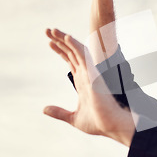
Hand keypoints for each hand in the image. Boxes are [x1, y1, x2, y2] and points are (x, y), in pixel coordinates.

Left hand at [44, 28, 134, 145]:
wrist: (111, 126)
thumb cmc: (99, 124)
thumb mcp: (73, 118)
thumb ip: (59, 112)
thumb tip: (44, 109)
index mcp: (83, 83)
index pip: (70, 62)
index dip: (61, 51)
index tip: (50, 42)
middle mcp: (86, 75)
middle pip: (71, 53)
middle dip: (60, 41)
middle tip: (48, 30)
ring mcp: (90, 73)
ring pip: (75, 52)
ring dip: (64, 40)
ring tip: (52, 30)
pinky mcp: (94, 75)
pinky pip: (84, 57)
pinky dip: (75, 46)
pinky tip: (67, 38)